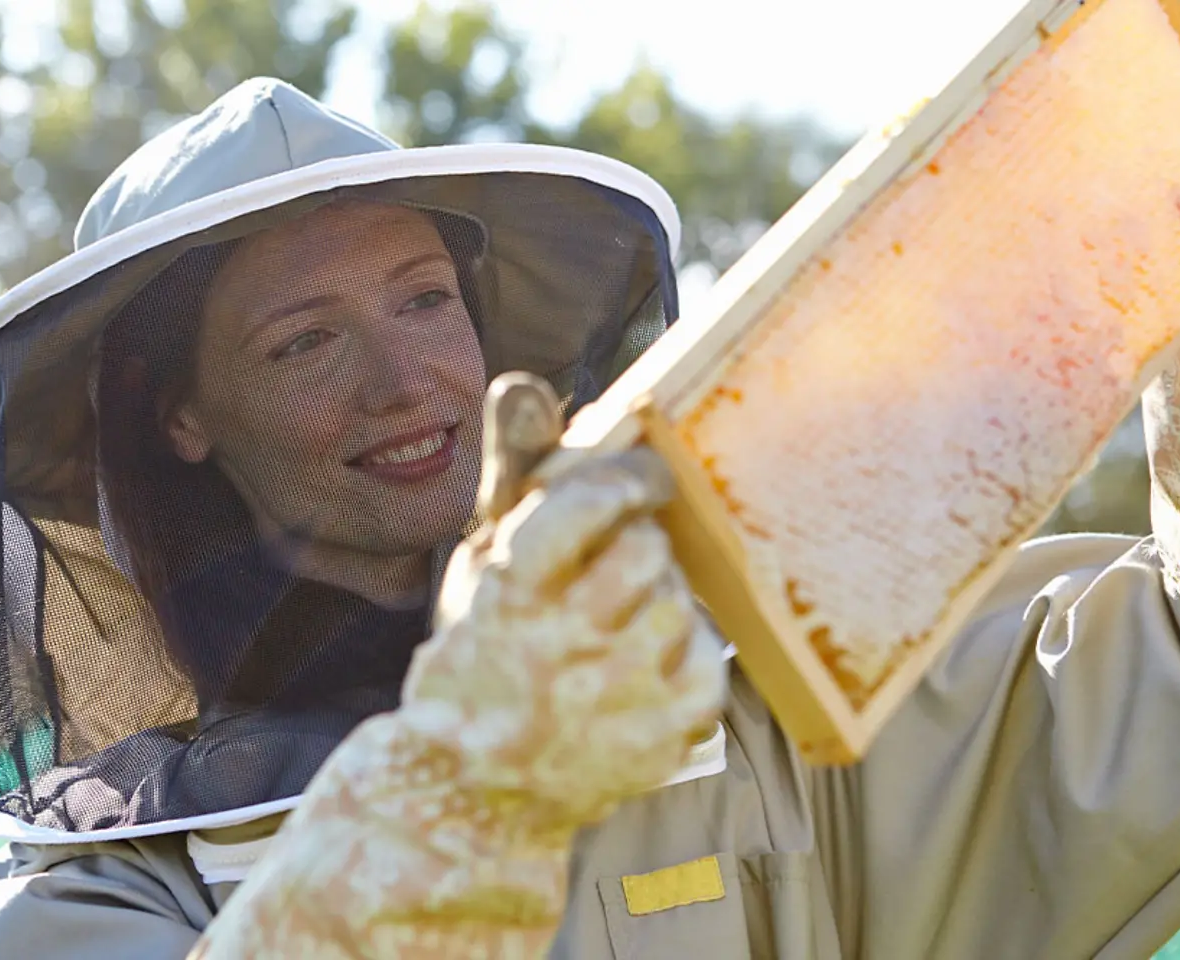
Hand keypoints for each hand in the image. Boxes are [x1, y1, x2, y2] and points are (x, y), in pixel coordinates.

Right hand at [192, 373, 725, 958]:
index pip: (582, 505)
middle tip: (616, 565)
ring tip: (618, 628)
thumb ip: (513, 469)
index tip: (642, 478)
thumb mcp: (481, 558)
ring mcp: (615, 699)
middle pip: (645, 551)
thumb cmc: (484, 652)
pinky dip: (682, 657)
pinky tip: (639, 671)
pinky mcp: (660, 740)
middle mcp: (560, 646)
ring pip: (680, 603)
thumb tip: (524, 383)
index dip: (621, 480)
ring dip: (659, 600)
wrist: (472, 789)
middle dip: (638, 545)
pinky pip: (707, 663)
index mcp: (506, 592)